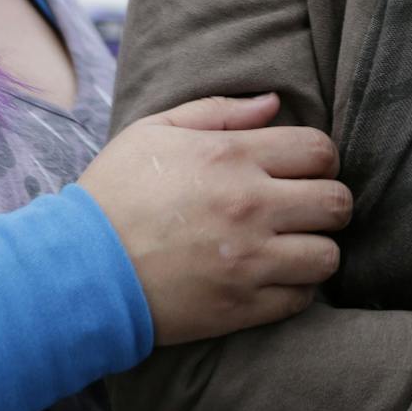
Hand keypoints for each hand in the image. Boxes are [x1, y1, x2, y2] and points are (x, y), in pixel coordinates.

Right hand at [79, 93, 350, 344]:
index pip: (320, 151)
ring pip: (328, 254)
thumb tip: (274, 103)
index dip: (321, 160)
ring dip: (316, 250)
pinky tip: (273, 278)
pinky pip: (302, 298)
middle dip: (328, 203)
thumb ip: (218, 110)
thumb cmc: (113, 194)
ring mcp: (248, 260)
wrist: (74, 270)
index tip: (304, 172)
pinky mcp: (240, 307)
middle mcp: (250, 206)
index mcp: (232, 157)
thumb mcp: (154, 132)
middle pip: (337, 202)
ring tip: (292, 247)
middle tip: (305, 211)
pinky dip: (296, 289)